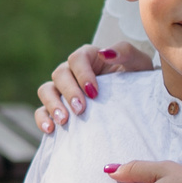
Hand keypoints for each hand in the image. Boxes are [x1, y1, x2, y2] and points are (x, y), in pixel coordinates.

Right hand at [36, 42, 152, 133]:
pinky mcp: (59, 108)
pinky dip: (42, 118)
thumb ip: (125, 53)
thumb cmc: (138, 79)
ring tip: (63, 120)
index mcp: (89, 57)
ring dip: (52, 104)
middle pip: (60, 74)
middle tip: (81, 109)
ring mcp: (63, 90)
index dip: (82, 74)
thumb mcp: (139, 64)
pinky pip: (42, 111)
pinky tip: (50, 129)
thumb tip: (105, 53)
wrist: (138, 102)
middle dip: (69, 92)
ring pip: (46, 90)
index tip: (94, 92)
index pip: (77, 59)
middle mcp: (72, 72)